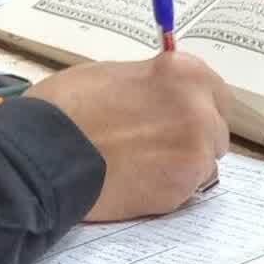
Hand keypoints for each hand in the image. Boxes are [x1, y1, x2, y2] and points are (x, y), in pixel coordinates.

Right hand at [30, 52, 229, 221]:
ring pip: (203, 161)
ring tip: (140, 164)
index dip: (197, 103)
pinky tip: (136, 180)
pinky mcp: (182, 190)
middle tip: (156, 142)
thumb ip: (150, 85)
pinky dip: (167, 186)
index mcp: (183, 73)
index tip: (180, 113)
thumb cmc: (68, 106)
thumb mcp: (112, 74)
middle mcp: (199, 110)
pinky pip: (186, 188)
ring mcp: (195, 153)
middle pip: (215, 129)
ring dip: (181, 163)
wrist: (46, 152)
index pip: (217, 91)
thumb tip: (159, 98)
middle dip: (192, 135)